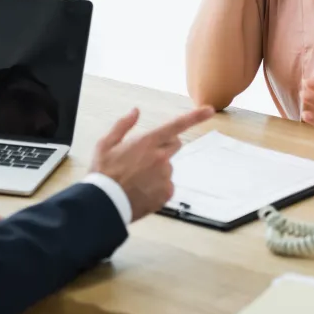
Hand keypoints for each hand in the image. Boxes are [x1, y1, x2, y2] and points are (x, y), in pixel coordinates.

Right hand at [90, 105, 214, 220]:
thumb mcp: (105, 144)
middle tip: (144, 156)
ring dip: (158, 169)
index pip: (176, 125)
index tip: (210, 110)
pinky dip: (157, 187)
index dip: (195, 117)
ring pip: (168, 167)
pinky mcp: (166, 193)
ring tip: (137, 178)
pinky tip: (142, 190)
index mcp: (147, 142)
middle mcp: (160, 158)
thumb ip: (123, 125)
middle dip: (164, 146)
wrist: (105, 203)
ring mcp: (165, 176)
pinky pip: (167, 185)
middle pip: (174, 144)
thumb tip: (135, 111)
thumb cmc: (103, 172)